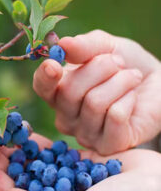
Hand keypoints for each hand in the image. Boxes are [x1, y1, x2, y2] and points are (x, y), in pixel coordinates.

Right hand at [33, 30, 160, 153]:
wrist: (156, 82)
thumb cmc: (124, 64)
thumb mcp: (105, 46)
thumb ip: (83, 46)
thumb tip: (62, 45)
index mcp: (58, 92)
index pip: (41, 87)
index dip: (44, 77)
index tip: (53, 64)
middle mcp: (66, 116)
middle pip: (69, 92)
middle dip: (99, 68)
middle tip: (118, 63)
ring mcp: (84, 134)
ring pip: (94, 103)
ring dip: (119, 82)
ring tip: (131, 77)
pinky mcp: (107, 145)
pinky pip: (114, 116)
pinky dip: (128, 99)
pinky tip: (132, 98)